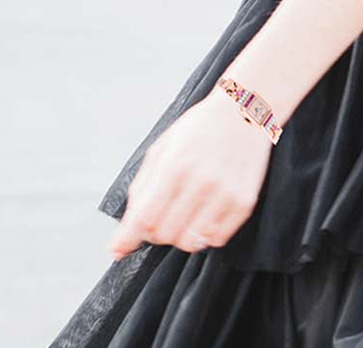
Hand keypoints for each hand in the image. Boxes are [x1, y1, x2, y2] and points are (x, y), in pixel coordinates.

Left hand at [108, 92, 272, 258]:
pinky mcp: (244, 202)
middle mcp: (201, 181)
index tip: (117, 250)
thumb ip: (141, 189)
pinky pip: (217, 239)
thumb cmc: (199, 130)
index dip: (127, 239)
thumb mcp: (161, 149)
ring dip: (180, 235)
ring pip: (190, 242)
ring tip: (183, 217)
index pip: (144, 218)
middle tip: (159, 217)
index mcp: (175, 165)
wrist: (244, 112)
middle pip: (164, 235)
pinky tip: (204, 216)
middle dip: (154, 232)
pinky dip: (205, 234)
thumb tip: (126, 232)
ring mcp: (226, 193)